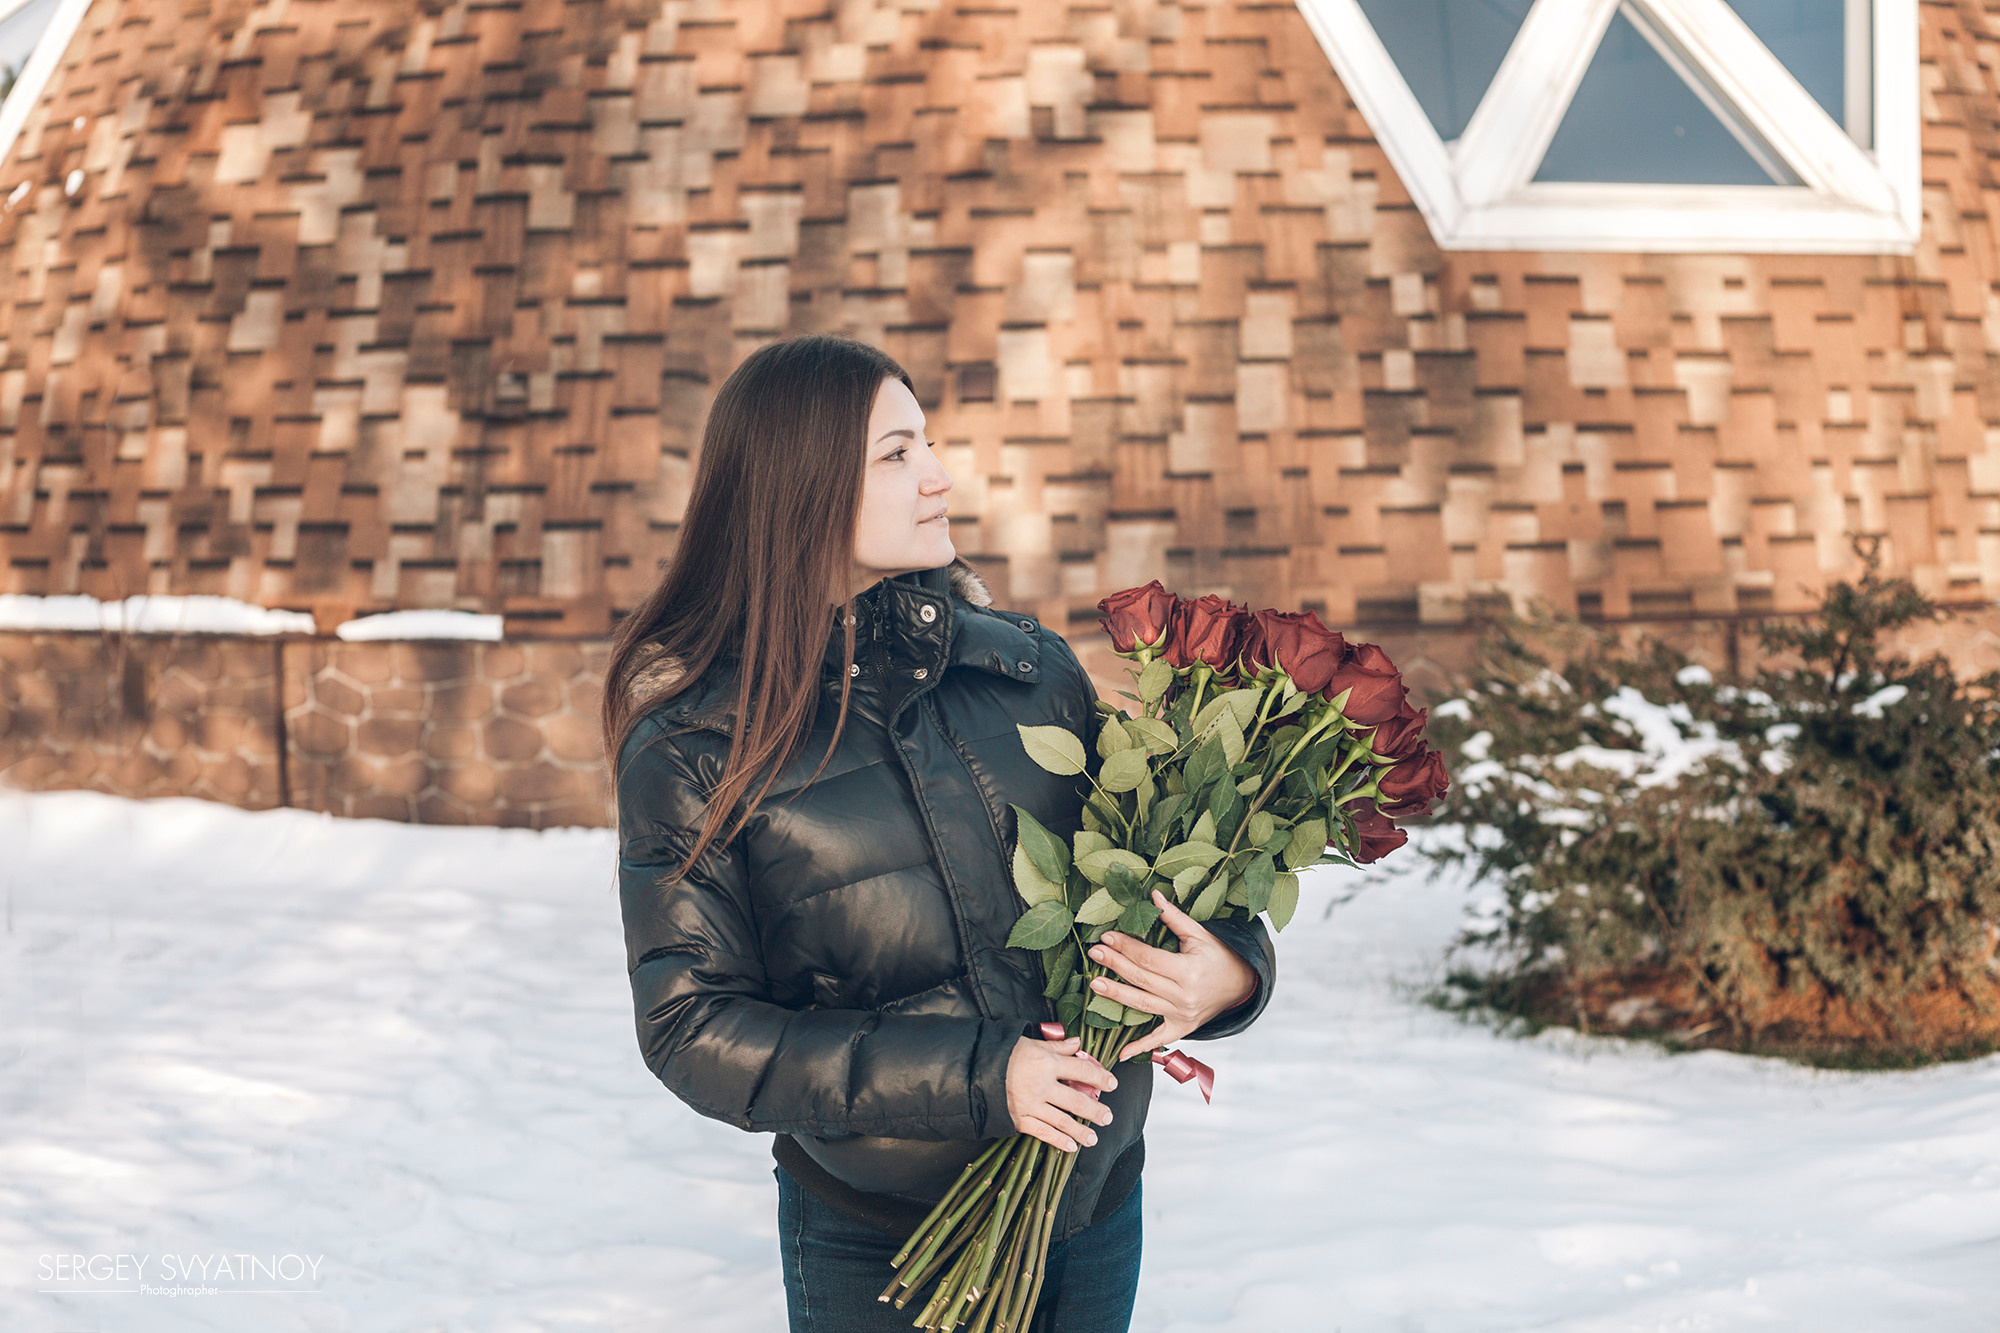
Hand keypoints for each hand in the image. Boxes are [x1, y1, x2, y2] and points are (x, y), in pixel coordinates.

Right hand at [1004, 1034, 1117, 1152]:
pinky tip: (1071, 1146)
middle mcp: (1042, 1086)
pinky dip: (1058, 1141)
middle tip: (1107, 1117)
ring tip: (1094, 1138)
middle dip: (1095, 1110)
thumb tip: (1077, 1043)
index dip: (1100, 1077)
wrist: (974, 1071)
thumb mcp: (1031, 1044)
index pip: (1082, 1071)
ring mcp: (1031, 1105)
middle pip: (1076, 1101)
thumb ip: (1057, 1047)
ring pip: (1063, 1121)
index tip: (1112, 1084)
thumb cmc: (1004, 1054)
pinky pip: (1043, 1133)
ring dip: (1081, 1131)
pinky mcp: (1019, 1119)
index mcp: (1047, 1064)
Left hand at [1088, 889, 1257, 1063]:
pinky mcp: (1182, 1028)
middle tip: (1094, 953)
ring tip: (1095, 985)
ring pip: (1142, 1005)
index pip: (1149, 958)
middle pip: (1142, 979)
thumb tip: (1153, 894)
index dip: (1126, 946)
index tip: (1107, 936)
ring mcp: (1182, 1015)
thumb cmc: (1219, 956)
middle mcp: (1184, 995)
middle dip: (1115, 965)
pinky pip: (1158, 1038)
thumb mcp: (1199, 935)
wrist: (1241, 985)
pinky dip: (1140, 1047)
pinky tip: (1121, 1052)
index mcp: (1189, 970)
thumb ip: (1173, 917)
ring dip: (1116, 995)